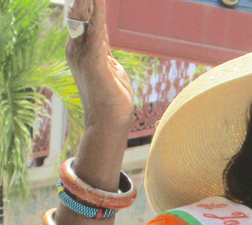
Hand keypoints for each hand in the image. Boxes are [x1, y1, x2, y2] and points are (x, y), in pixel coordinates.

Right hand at [65, 0, 134, 131]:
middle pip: (81, 13)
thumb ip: (104, 50)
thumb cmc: (113, 100)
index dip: (88, 2)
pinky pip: (96, 32)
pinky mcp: (94, 62)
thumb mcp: (110, 68)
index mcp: (82, 50)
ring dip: (89, 0)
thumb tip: (103, 35)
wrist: (109, 124)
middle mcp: (77, 49)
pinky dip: (98, 14)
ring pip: (86, 18)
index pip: (85, 19)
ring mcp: (83, 55)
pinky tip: (98, 0)